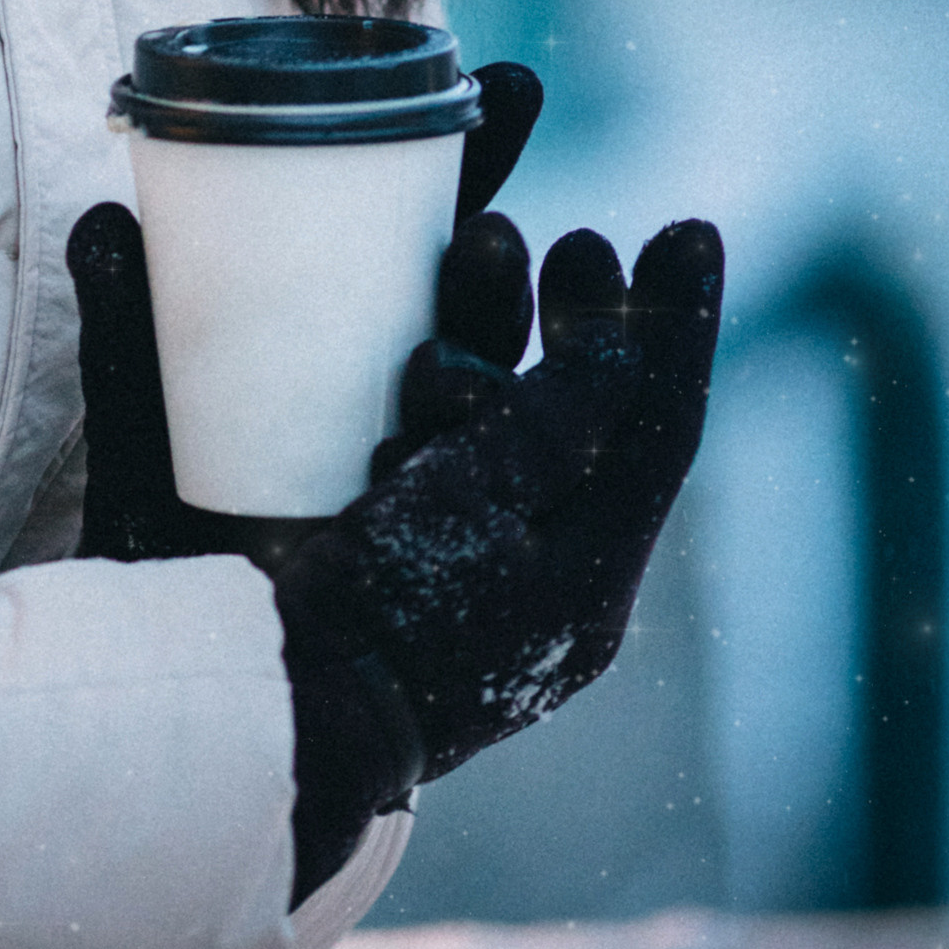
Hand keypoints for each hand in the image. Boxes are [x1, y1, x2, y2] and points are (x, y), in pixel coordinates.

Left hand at [66, 57, 545, 565]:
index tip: (511, 81)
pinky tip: (429, 424)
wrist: (151, 674)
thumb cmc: (161, 528)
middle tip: (489, 230)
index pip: (437, 231)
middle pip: (486, 311)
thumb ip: (128, 326)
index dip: (480, 158)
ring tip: (479, 280)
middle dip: (504, 261)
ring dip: (492, 339)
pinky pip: (469, 500)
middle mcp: (419, 405)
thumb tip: (103, 218)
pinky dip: (463, 450)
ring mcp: (434, 489)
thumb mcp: (144, 412)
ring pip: (494, 395)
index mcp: (367, 339)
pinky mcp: (425, 562)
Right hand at [276, 218, 724, 893]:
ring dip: (488, 320)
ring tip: (480, 242)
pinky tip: (402, 329)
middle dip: (570, 311)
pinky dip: (408, 368)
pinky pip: (415, 437)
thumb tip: (618, 351)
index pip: (654, 430)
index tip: (686, 230)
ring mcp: (442, 557)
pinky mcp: (365, 543)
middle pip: (570, 409)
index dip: (678, 325)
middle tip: (566, 239)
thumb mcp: (480, 513)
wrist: (262, 718)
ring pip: (491, 413)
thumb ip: (550, 429)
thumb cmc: (381, 618)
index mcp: (578, 577)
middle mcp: (521, 568)